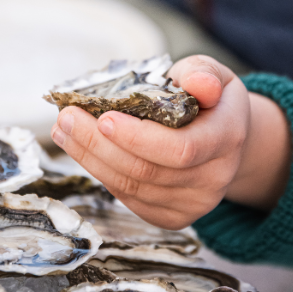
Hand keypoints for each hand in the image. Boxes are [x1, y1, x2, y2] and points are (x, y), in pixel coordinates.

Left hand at [51, 55, 290, 229]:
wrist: (225, 140)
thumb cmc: (211, 102)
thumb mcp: (214, 75)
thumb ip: (203, 74)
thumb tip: (198, 84)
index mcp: (228, 137)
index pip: (182, 149)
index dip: (138, 138)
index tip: (104, 118)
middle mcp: (216, 178)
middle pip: (147, 172)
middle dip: (99, 145)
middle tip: (67, 117)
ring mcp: (195, 203)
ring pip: (132, 188)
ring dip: (91, 159)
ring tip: (65, 130)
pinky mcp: (174, 217)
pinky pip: (129, 199)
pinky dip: (101, 174)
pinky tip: (84, 151)